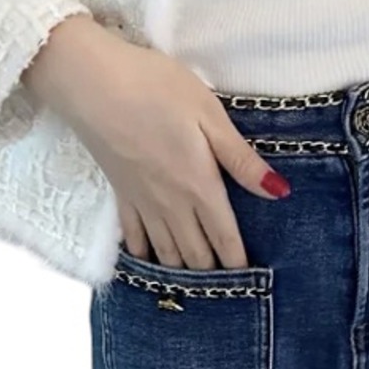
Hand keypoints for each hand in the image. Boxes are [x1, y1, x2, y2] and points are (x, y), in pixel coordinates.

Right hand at [23, 14, 290, 268]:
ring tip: (195, 283)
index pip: (225, 239)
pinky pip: (134, 238)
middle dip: (213, 273)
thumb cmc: (154, 88)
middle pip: (197, 255)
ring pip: (167, 253)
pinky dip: (145, 255)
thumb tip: (278, 192)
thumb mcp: (209, 114)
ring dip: (183, 271)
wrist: (90, 81)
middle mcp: (172, 205)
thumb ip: (241, 159)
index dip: (238, 264)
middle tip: (227, 286)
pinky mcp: (120, 193)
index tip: (250, 283)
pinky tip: (150, 262)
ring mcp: (143, 203)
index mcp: (200, 187)